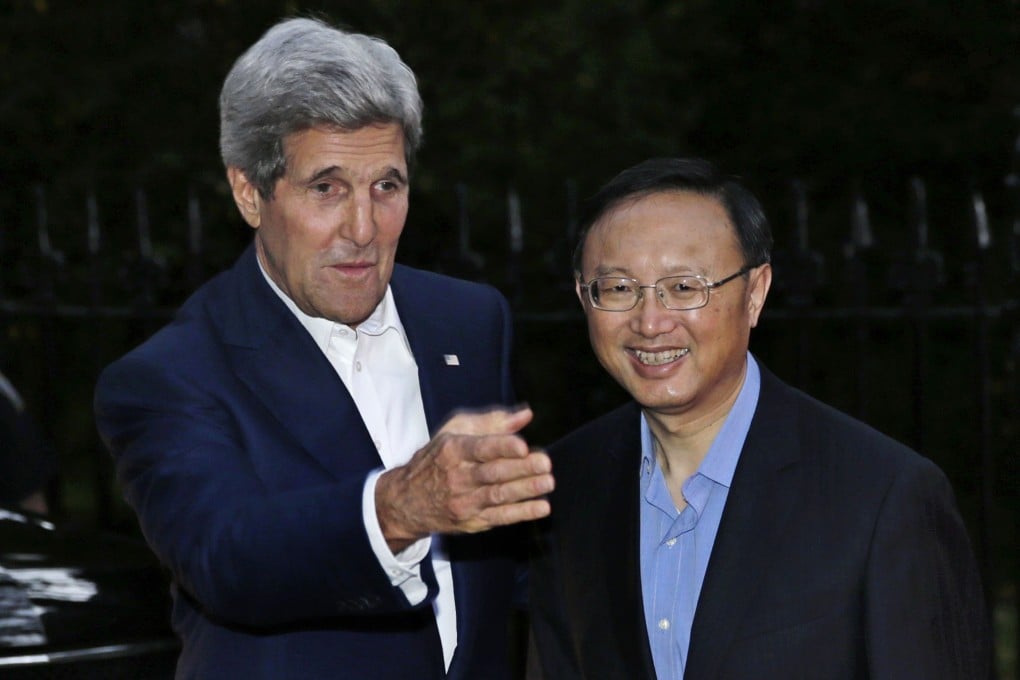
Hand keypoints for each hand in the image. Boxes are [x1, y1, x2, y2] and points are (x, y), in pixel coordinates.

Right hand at [375, 406, 552, 551]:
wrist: (407, 500)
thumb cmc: (438, 459)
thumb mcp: (455, 431)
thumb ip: (492, 422)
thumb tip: (525, 415)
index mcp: (453, 450)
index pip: (480, 448)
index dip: (502, 447)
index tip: (523, 445)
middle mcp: (457, 477)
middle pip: (493, 473)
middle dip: (521, 469)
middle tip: (545, 463)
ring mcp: (464, 501)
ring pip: (498, 495)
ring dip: (526, 490)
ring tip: (548, 482)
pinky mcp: (471, 521)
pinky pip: (500, 517)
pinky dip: (522, 513)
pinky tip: (541, 507)